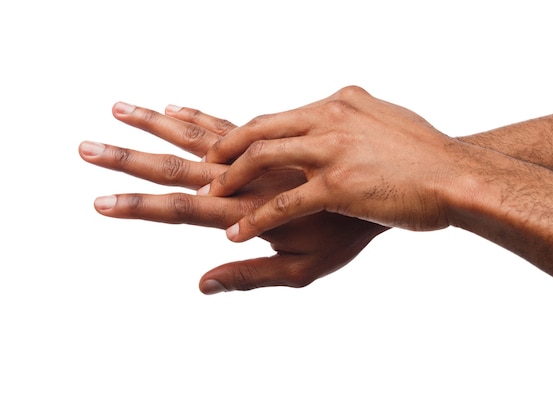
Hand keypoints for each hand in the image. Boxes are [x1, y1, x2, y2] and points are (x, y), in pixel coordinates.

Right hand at [79, 103, 386, 293]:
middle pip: (179, 164)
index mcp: (251, 209)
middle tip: (85, 147)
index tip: (99, 201)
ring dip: (156, 123)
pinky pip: (232, 122)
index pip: (184, 208)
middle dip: (130, 158)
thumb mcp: (305, 266)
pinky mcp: (275, 136)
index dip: (141, 207)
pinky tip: (175, 105)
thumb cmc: (348, 232)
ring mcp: (261, 152)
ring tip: (118, 108)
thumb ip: (252, 273)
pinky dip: (200, 115)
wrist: (390, 185)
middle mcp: (250, 175)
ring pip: (200, 133)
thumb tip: (201, 284)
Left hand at [206, 86, 457, 241]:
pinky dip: (256, 220)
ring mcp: (334, 149)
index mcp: (339, 104)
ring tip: (206, 197)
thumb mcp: (385, 120)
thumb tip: (343, 104)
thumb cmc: (426, 155)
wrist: (459, 176)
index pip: (277, 117)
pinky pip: (285, 203)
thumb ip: (356, 114)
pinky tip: (236, 235)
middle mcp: (330, 119)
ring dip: (230, 178)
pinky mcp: (340, 184)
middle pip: (259, 128)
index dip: (243, 130)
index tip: (216, 138)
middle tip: (200, 163)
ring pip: (263, 157)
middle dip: (223, 147)